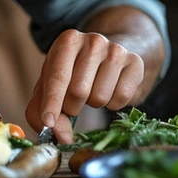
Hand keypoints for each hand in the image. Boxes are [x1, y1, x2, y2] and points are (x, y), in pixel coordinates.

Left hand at [26, 30, 144, 143]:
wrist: (109, 57)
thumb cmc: (73, 73)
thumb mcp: (50, 85)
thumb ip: (42, 111)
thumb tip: (62, 136)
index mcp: (67, 41)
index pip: (57, 77)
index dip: (51, 103)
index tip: (48, 122)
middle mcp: (93, 41)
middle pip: (79, 91)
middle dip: (72, 107)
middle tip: (73, 102)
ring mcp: (116, 50)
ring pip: (100, 97)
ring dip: (93, 104)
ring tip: (93, 90)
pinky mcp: (135, 62)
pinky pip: (121, 98)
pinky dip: (113, 104)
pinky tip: (110, 90)